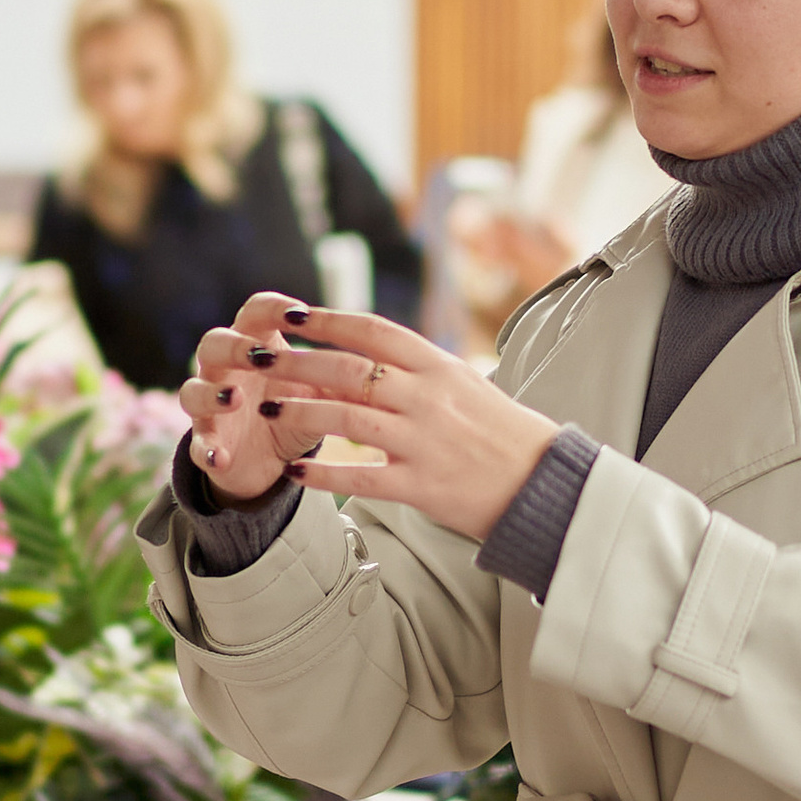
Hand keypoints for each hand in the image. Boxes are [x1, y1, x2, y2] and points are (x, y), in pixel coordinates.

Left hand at [181, 295, 554, 543]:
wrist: (542, 486)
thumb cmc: (501, 433)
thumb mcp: (465, 385)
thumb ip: (419, 369)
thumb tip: (372, 349)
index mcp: (440, 367)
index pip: (375, 331)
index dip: (329, 321)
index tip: (290, 314)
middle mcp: (429, 398)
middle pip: (351, 370)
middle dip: (298, 362)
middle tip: (258, 358)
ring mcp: (424, 442)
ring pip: (348, 418)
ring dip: (301, 411)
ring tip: (268, 408)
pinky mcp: (421, 486)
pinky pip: (361, 478)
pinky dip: (323, 474)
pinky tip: (293, 472)